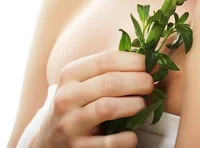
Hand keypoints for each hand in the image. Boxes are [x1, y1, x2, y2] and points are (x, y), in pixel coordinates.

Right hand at [33, 50, 153, 146]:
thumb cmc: (75, 104)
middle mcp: (67, 97)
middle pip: (111, 82)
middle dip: (139, 81)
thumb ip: (106, 70)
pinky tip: (132, 134)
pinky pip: (110, 142)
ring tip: (143, 104)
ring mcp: (70, 124)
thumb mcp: (81, 82)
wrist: (48, 140)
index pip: (107, 59)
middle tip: (151, 83)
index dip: (134, 60)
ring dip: (134, 105)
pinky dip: (127, 137)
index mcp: (70, 74)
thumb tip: (146, 61)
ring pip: (108, 108)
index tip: (151, 64)